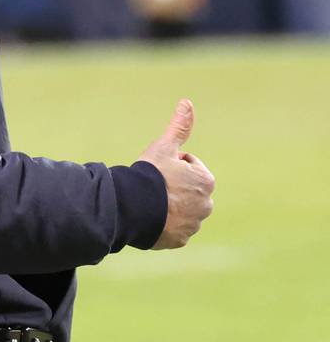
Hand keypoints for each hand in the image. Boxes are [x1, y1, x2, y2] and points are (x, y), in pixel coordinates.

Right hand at [138, 99, 214, 249]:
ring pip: (180, 210)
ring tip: (150, 202)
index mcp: (206, 181)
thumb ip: (179, 126)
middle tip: (154, 186)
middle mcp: (206, 205)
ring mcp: (194, 225)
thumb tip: (187, 101)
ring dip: (168, 205)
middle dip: (173, 187)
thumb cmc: (151, 174)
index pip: (188, 166)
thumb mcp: (164, 147)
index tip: (159, 170)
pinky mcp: (180, 240)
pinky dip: (163, 224)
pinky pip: (173, 229)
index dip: (171, 165)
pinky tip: (151, 217)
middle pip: (186, 190)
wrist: (134, 207)